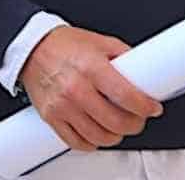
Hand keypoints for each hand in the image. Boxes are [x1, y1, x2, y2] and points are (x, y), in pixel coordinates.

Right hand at [22, 26, 161, 150]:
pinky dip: (92, 143)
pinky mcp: (51, 117)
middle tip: (139, 119)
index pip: (126, 95)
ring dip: (116, 136)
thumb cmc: (64, 44)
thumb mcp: (100, 41)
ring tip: (120, 128)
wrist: (32, 48)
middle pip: (115, 121)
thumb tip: (145, 68)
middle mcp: (77, 88)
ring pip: (98, 136)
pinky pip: (76, 142)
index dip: (145, 106)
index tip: (153, 108)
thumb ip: (123, 55)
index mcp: (92, 67)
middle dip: (134, 124)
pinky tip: (98, 134)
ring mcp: (63, 105)